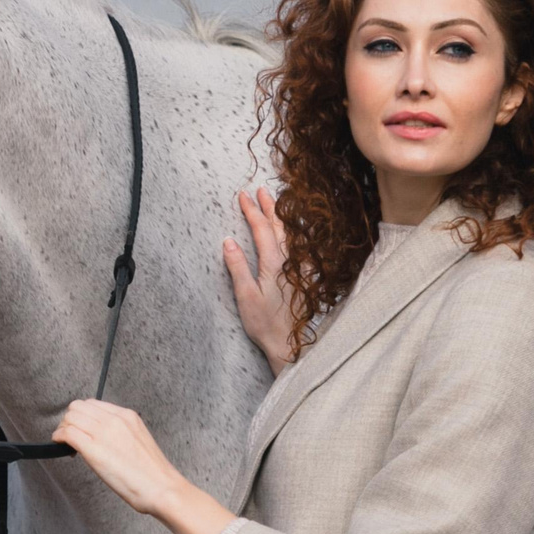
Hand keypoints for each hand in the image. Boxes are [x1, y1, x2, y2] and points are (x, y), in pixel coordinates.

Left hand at [53, 399, 236, 533]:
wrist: (161, 487)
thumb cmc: (152, 473)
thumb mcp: (137, 441)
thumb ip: (120, 433)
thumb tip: (101, 438)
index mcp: (127, 416)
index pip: (93, 404)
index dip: (82, 416)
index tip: (82, 430)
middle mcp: (114, 419)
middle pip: (78, 407)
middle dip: (70, 420)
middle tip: (71, 437)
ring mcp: (103, 432)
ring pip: (70, 417)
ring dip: (63, 429)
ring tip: (67, 444)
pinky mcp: (94, 449)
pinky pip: (67, 433)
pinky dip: (59, 437)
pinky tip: (61, 446)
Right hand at [223, 187, 298, 375]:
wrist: (289, 343)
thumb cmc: (265, 323)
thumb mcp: (245, 296)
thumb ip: (238, 267)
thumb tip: (229, 241)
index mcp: (273, 263)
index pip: (261, 229)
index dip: (252, 211)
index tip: (243, 196)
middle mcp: (289, 261)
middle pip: (279, 226)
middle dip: (269, 207)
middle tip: (260, 191)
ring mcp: (299, 268)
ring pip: (292, 234)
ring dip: (282, 217)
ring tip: (275, 203)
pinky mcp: (304, 276)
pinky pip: (301, 246)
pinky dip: (295, 232)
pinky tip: (295, 231)